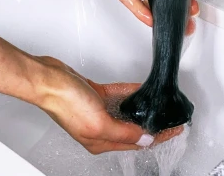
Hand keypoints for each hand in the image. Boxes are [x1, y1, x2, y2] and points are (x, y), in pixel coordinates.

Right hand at [36, 56, 181, 153]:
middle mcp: (100, 128)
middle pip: (134, 129)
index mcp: (100, 142)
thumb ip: (124, 132)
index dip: (158, 137)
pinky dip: (132, 92)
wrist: (50, 80)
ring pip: (128, 112)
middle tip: (171, 120)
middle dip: (153, 125)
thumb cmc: (66, 103)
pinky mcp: (96, 95)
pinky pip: (120, 95)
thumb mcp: (99, 123)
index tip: (174, 130)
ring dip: (144, 109)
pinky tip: (143, 90)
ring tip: (160, 105)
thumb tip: (145, 139)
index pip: (137, 143)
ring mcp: (98, 111)